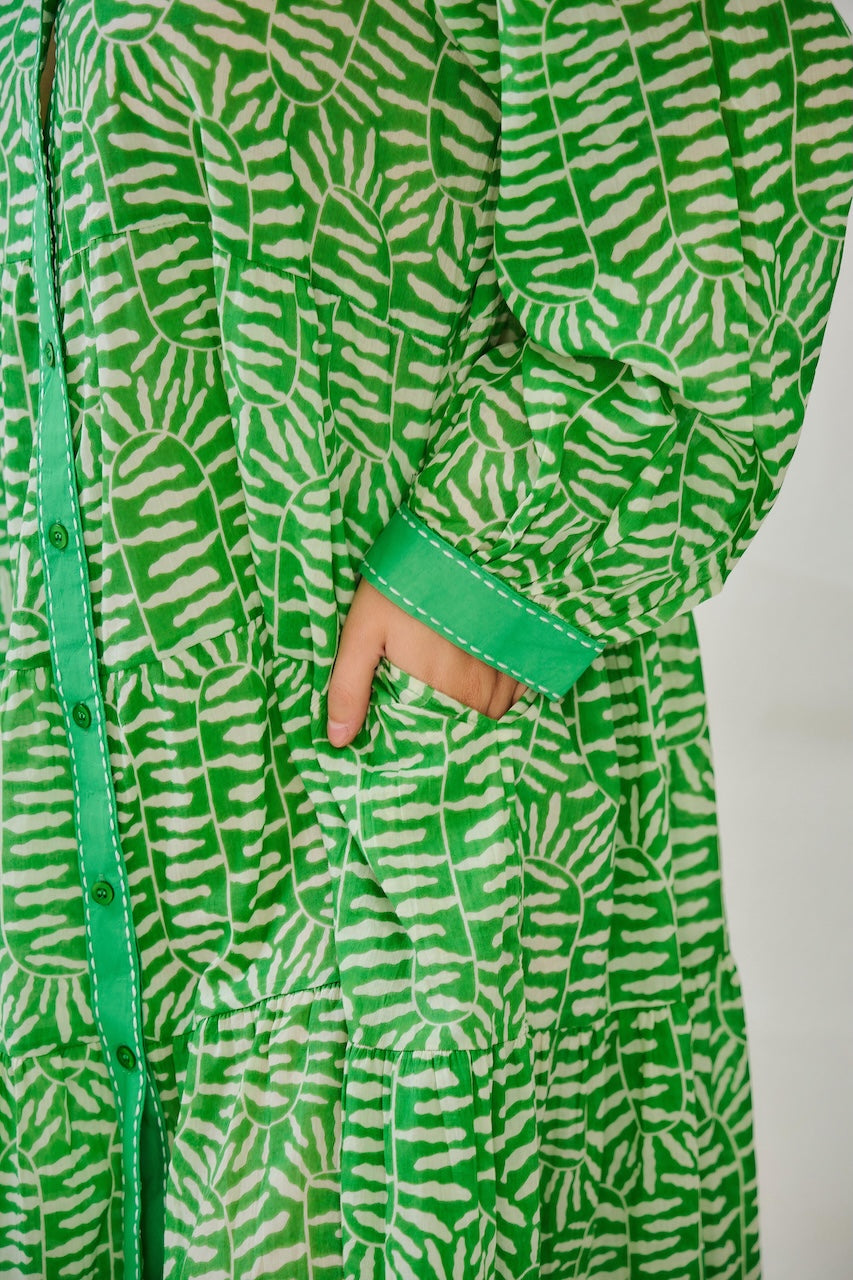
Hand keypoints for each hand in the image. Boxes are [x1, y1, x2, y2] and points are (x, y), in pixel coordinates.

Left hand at [326, 580, 526, 745]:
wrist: (452, 540)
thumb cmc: (401, 586)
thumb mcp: (362, 631)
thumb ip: (349, 687)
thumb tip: (339, 739)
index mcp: (440, 689)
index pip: (440, 740)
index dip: (431, 747)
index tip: (420, 747)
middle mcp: (478, 686)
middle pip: (471, 728)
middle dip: (455, 732)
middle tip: (436, 726)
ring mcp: (503, 667)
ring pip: (495, 712)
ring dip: (478, 714)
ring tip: (456, 706)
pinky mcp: (518, 648)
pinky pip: (517, 690)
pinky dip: (503, 694)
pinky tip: (483, 683)